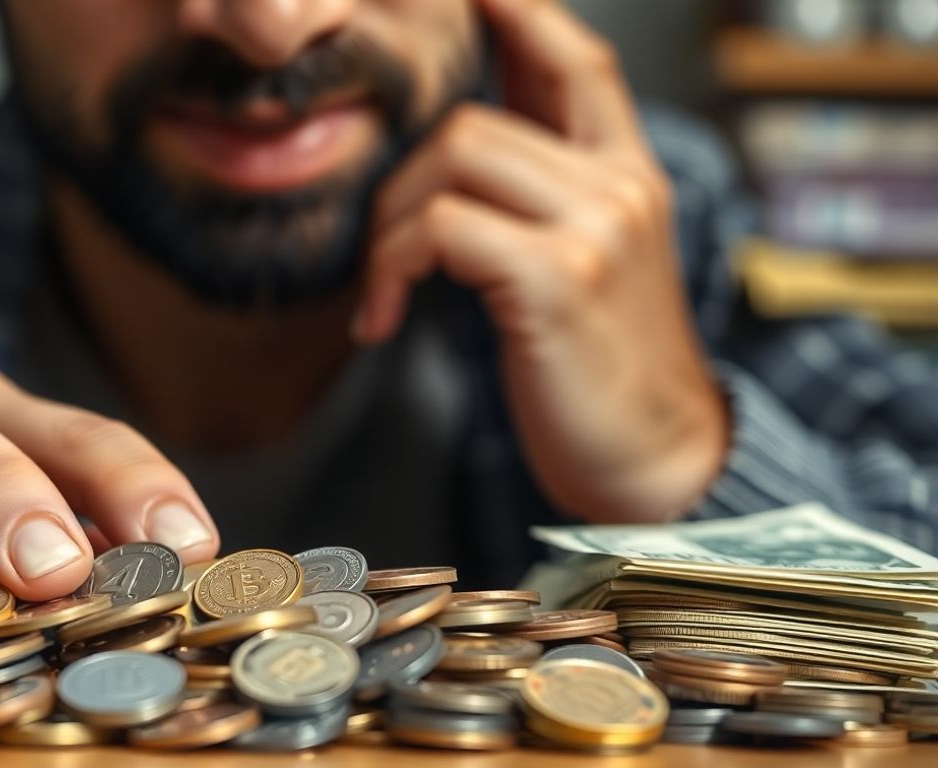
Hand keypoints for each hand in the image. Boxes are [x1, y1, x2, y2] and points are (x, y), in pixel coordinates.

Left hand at [354, 0, 727, 522]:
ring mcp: (597, 224)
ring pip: (450, 158)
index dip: (518, 11)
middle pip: (472, 118)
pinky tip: (383, 317)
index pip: (574, 58)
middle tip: (381, 253)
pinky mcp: (559, 275)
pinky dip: (390, 267)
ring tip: (384, 290)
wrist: (652, 461)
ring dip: (387, 228)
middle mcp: (621, 182)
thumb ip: (535, 197)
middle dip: (398, 185)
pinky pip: (439, 227)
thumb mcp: (579, 262)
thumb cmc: (596, 365)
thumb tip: (453, 151)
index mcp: (626, 171)